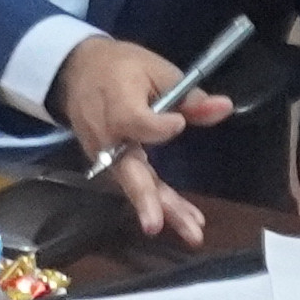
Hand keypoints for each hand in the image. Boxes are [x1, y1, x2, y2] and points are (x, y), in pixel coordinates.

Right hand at [52, 33, 237, 251]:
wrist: (75, 72)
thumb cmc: (119, 67)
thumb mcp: (156, 69)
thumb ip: (188, 95)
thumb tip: (224, 108)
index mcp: (118, 106)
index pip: (138, 123)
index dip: (160, 127)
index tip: (178, 122)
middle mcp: (109, 138)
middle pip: (128, 171)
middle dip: (146, 199)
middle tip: (157, 225)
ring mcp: (106, 155)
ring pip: (135, 185)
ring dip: (163, 210)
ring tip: (193, 232)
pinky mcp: (110, 165)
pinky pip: (134, 185)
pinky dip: (158, 203)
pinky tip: (184, 219)